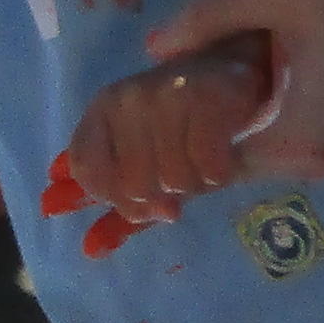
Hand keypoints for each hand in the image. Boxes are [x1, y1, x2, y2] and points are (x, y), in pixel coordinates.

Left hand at [48, 40, 275, 252]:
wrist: (235, 73)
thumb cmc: (183, 124)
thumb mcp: (146, 159)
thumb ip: (121, 199)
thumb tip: (90, 249)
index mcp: (102, 110)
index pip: (88, 171)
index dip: (114, 198)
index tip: (142, 202)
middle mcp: (126, 98)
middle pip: (135, 186)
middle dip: (163, 195)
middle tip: (181, 174)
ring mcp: (165, 95)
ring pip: (175, 180)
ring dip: (196, 183)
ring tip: (202, 159)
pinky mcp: (207, 97)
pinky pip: (209, 169)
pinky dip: (219, 174)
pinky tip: (222, 158)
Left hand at [151, 0, 323, 182]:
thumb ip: (208, 16)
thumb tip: (153, 48)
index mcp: (289, 136)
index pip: (202, 165)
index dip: (164, 142)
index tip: (146, 107)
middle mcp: (308, 151)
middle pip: (222, 159)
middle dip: (181, 135)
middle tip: (155, 90)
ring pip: (249, 142)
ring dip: (212, 120)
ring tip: (177, 81)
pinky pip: (275, 124)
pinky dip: (245, 108)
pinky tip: (224, 72)